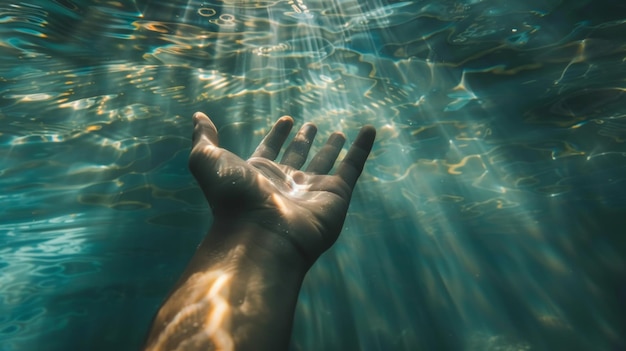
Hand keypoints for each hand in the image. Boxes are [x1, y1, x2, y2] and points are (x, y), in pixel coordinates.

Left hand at [188, 112, 375, 265]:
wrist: (260, 234)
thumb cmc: (232, 198)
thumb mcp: (208, 160)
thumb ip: (203, 138)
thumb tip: (198, 115)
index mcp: (258, 174)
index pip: (270, 149)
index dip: (277, 135)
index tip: (286, 119)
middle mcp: (285, 182)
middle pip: (298, 157)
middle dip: (303, 141)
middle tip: (311, 125)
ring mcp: (312, 190)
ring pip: (325, 162)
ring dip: (331, 147)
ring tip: (336, 132)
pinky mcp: (336, 195)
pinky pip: (353, 167)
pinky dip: (362, 149)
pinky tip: (368, 130)